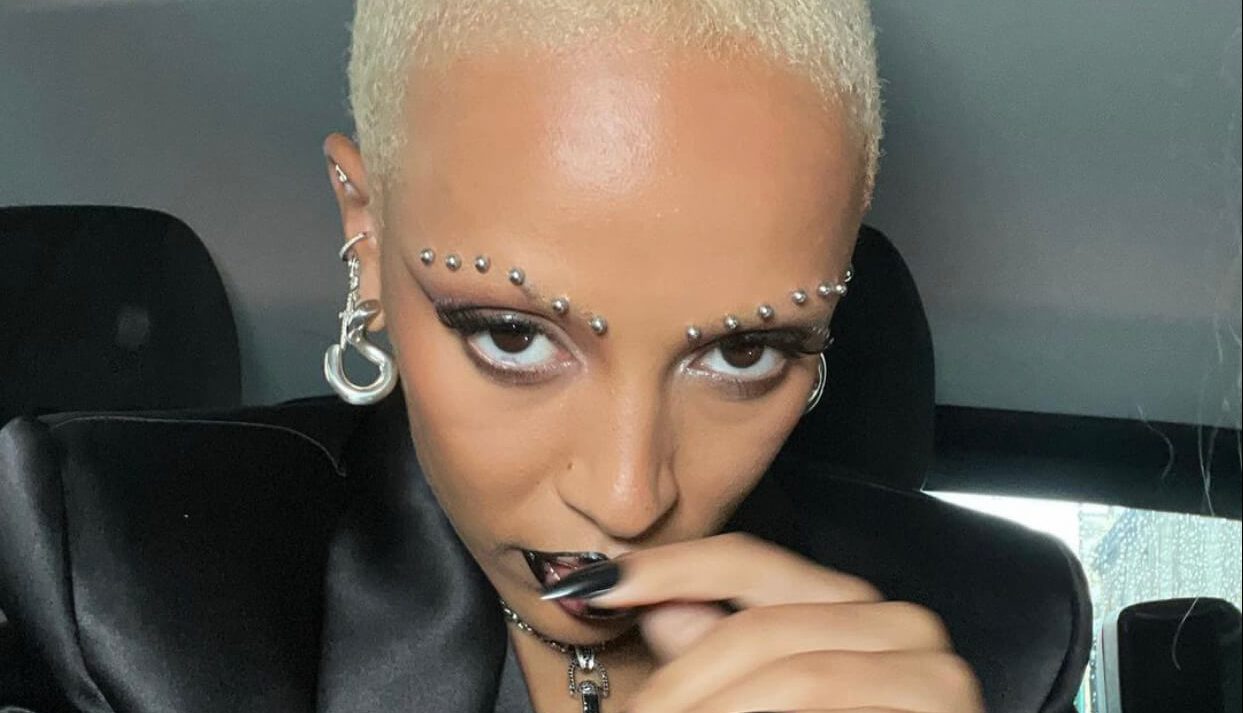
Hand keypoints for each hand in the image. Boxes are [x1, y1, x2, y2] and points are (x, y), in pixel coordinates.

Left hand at [546, 532, 983, 712]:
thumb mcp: (755, 701)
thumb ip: (715, 650)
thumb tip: (654, 602)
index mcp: (853, 607)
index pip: (748, 559)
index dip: (666, 567)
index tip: (590, 588)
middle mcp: (902, 625)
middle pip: (760, 624)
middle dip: (681, 680)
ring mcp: (932, 672)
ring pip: (793, 672)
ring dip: (711, 706)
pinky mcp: (940, 709)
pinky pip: (827, 701)